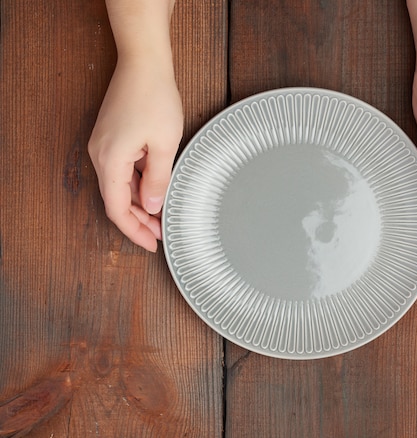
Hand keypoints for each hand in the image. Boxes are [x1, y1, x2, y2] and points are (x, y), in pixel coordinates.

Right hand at [88, 59, 182, 251]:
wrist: (144, 63)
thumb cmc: (154, 97)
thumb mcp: (164, 145)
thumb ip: (158, 180)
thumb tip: (152, 206)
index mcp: (110, 160)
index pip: (117, 209)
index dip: (134, 231)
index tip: (152, 245)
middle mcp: (101, 155)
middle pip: (117, 201)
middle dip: (140, 221)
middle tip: (162, 235)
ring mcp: (105, 146)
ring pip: (121, 187)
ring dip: (141, 204)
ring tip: (163, 217)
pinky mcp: (113, 139)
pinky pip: (123, 171)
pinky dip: (138, 186)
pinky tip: (156, 192)